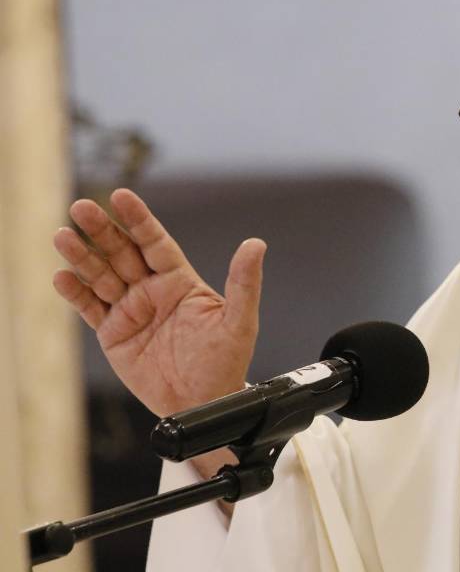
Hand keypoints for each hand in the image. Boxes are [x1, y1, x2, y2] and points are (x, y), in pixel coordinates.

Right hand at [52, 188, 263, 417]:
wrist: (203, 403)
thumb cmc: (224, 362)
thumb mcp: (238, 321)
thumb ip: (243, 282)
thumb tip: (256, 245)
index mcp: (180, 281)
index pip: (155, 242)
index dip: (138, 219)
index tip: (121, 196)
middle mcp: (152, 290)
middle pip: (122, 252)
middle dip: (102, 230)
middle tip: (81, 207)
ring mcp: (131, 310)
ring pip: (101, 276)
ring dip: (82, 257)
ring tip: (62, 237)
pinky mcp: (114, 333)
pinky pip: (91, 308)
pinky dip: (75, 293)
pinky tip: (62, 277)